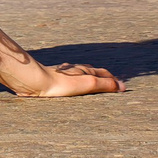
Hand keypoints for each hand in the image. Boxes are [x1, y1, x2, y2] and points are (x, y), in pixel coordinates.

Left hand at [5, 60, 125, 96]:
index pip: (104, 74)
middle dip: (102, 77)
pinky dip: (74, 82)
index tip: (121, 87)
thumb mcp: (88, 84)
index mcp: (85, 71)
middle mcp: (75, 70)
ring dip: (88, 78)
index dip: (113, 80)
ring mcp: (63, 74)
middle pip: (92, 71)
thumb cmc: (61, 83)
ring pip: (79, 74)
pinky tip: (68, 86)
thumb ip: (105, 85)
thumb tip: (122, 86)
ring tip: (92, 83)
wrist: (35, 82)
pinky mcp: (52, 79)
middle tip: (110, 83)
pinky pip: (67, 80)